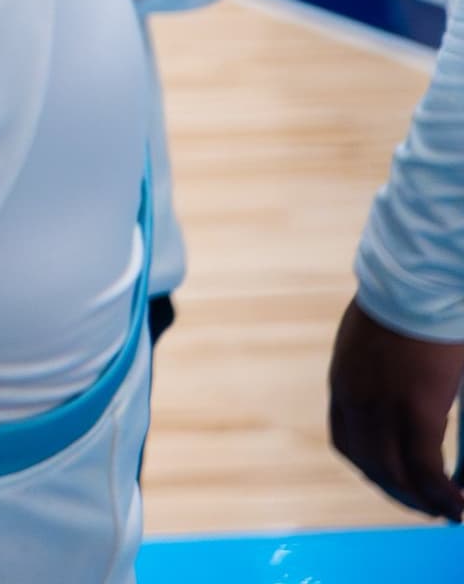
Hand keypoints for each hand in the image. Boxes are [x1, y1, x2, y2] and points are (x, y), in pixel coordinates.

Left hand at [329, 296, 463, 518]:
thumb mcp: (378, 342)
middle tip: (426, 508)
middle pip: (369, 464)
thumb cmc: (405, 303)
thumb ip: (383, 370)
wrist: (416, 283)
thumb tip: (405, 386)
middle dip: (398, 493)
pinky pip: (427, 469)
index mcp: (344, 383)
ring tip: (447, 513)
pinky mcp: (418, 410)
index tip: (393, 481)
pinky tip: (460, 505)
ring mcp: (383, 407)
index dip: (370, 468)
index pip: (346, 441)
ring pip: (396, 474)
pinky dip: (442, 494)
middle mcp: (355, 400)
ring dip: (422, 501)